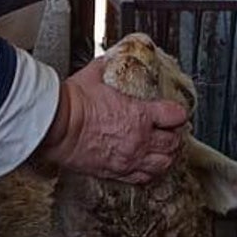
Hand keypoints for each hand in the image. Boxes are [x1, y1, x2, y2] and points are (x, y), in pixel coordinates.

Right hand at [37, 56, 188, 183]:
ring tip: (165, 151)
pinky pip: (143, 178)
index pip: (175, 116)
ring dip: (167, 156)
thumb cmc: (74, 103)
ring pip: (163, 164)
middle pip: (173, 143)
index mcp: (140, 114)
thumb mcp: (94, 75)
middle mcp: (140, 139)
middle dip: (176, 136)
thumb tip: (108, 59)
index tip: (177, 113)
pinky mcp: (116, 173)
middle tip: (173, 132)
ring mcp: (129, 159)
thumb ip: (106, 67)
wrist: (57, 127)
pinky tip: (149, 167)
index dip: (179, 113)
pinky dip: (150, 173)